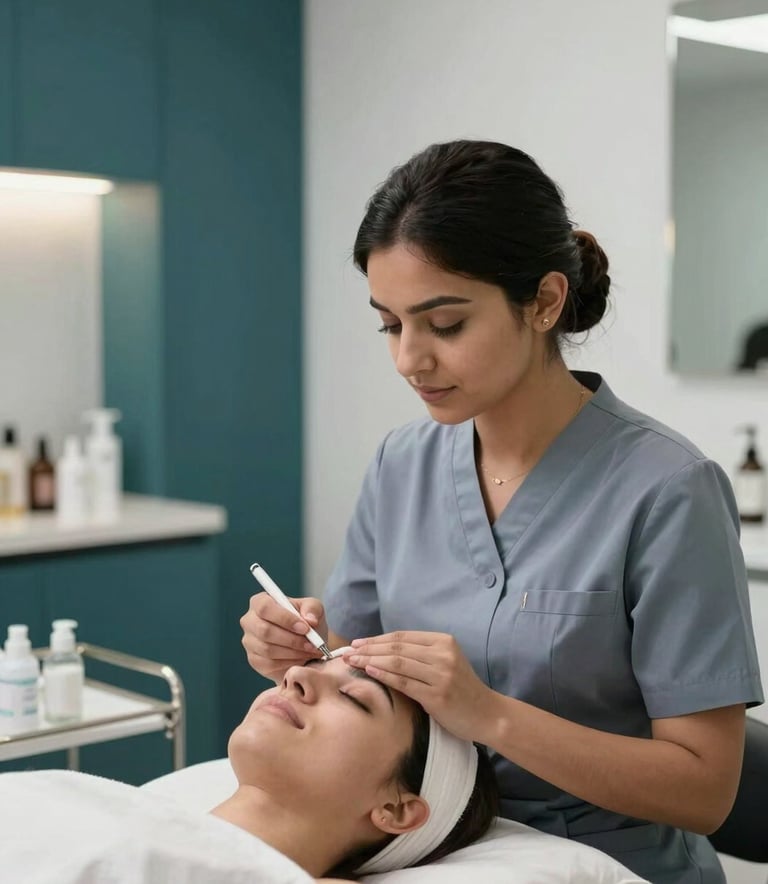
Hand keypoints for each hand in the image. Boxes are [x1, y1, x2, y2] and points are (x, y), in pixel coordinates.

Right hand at [240, 593, 327, 681]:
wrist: (305, 642)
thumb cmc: (305, 621)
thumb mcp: (313, 608)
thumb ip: (312, 609)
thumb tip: (310, 620)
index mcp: (260, 602)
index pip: (265, 607)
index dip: (285, 618)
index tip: (305, 628)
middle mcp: (250, 621)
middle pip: (264, 630)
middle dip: (292, 639)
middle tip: (312, 644)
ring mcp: (250, 642)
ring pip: (268, 649)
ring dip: (293, 652)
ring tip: (310, 651)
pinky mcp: (254, 660)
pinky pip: (270, 664)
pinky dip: (290, 663)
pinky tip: (302, 659)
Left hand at [343, 632, 493, 742]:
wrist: (487, 714)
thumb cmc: (460, 690)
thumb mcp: (444, 664)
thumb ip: (420, 655)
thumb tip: (382, 650)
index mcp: (443, 641)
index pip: (402, 636)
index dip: (376, 639)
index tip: (356, 643)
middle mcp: (443, 654)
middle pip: (396, 647)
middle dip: (368, 648)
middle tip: (347, 652)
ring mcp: (441, 674)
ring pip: (397, 662)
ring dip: (370, 660)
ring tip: (352, 661)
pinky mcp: (438, 695)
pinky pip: (404, 682)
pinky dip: (384, 675)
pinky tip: (369, 672)